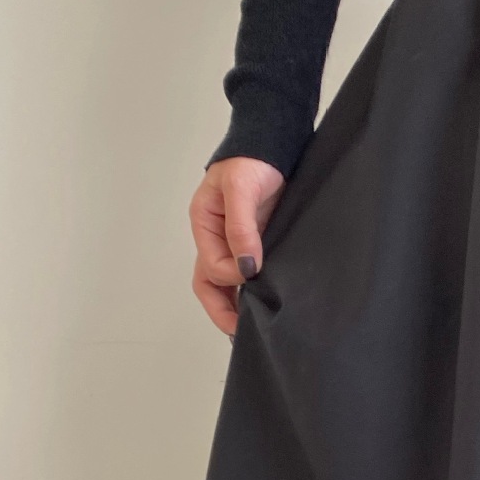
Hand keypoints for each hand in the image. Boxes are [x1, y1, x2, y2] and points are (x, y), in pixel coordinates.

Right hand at [190, 156, 286, 334]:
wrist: (276, 146)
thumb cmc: (252, 160)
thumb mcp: (242, 189)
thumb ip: (242, 228)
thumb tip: (246, 268)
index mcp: (204, 225)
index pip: (210, 266)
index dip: (230, 278)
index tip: (253, 276)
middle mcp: (215, 238)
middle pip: (210, 283)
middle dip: (223, 310)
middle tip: (241, 333)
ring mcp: (235, 243)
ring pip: (227, 284)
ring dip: (236, 305)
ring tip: (253, 328)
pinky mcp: (256, 244)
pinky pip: (248, 274)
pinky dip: (252, 292)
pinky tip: (266, 305)